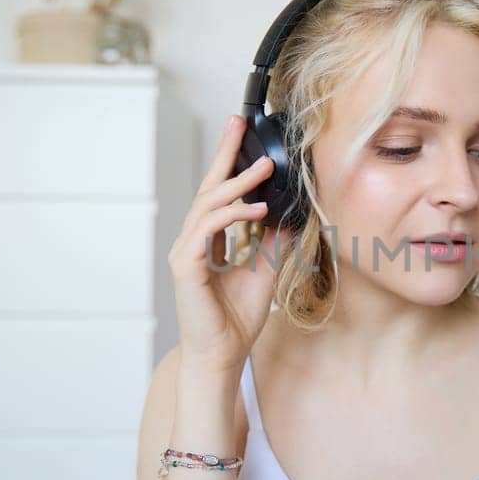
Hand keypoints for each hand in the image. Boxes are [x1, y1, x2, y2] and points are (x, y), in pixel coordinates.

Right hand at [167, 115, 292, 373]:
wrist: (222, 355)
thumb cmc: (237, 318)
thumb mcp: (265, 269)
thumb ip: (274, 240)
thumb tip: (293, 211)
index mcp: (208, 239)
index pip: (217, 192)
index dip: (228, 161)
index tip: (240, 131)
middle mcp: (193, 241)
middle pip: (207, 187)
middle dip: (224, 154)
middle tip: (238, 124)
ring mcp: (186, 253)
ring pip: (207, 205)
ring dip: (235, 184)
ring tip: (263, 168)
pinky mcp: (185, 268)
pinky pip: (205, 232)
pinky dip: (230, 216)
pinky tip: (255, 209)